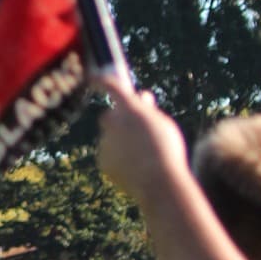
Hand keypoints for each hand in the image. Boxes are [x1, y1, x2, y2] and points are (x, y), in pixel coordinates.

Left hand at [91, 73, 187, 206]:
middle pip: (109, 116)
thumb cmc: (166, 149)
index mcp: (129, 108)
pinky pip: (109, 155)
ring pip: (111, 138)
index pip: (110, 86)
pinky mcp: (102, 160)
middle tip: (134, 128)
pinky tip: (135, 168)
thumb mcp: (162, 124)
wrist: (158, 181)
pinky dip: (119, 160)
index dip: (100, 80)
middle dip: (118, 120)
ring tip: (143, 156)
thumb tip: (142, 97)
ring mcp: (105, 141)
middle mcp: (112, 121)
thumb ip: (148, 110)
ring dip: (122, 143)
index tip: (94, 78)